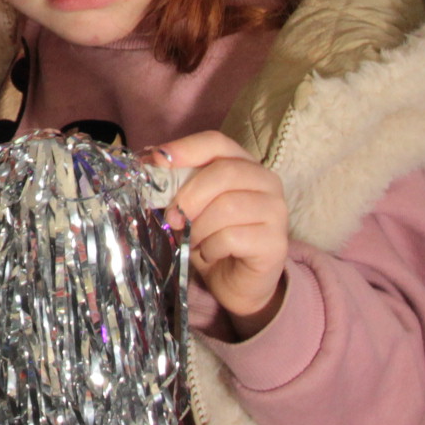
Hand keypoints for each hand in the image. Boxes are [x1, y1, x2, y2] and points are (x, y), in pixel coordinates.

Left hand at [149, 132, 290, 336]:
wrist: (236, 282)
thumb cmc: (212, 237)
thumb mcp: (191, 207)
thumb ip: (177, 186)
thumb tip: (148, 166)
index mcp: (244, 164)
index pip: (216, 142)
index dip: (185, 149)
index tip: (157, 161)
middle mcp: (266, 181)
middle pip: (224, 172)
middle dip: (190, 195)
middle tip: (172, 217)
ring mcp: (276, 211)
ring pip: (227, 207)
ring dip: (198, 228)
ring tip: (193, 240)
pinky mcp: (276, 242)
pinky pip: (232, 237)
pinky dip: (210, 248)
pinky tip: (210, 254)